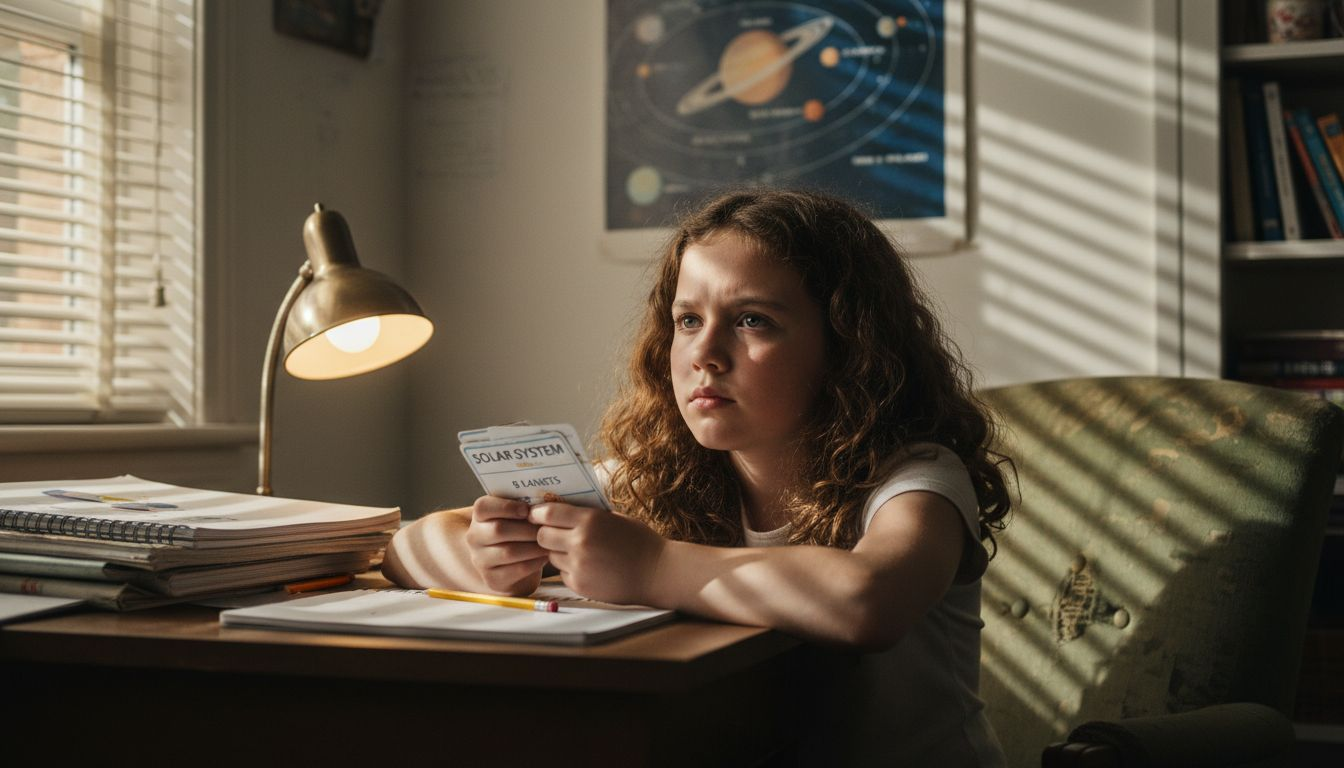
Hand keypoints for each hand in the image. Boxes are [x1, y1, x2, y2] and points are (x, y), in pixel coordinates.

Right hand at [465, 496, 548, 594]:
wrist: (514, 564)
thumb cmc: (519, 533)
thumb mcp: (516, 517)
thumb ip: (523, 506)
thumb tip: (545, 502)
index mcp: (479, 517)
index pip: (483, 507)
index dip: (506, 506)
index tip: (527, 510)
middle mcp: (474, 538)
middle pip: (498, 530)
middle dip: (527, 529)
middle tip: (547, 528)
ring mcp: (481, 561)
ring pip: (509, 552)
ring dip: (533, 546)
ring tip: (549, 542)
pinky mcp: (493, 579)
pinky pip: (517, 569)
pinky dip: (535, 562)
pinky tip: (545, 556)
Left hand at [529, 502, 666, 604]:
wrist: (658, 573)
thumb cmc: (641, 542)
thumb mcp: (615, 518)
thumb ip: (588, 515)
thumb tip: (561, 508)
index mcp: (590, 520)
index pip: (548, 513)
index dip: (538, 513)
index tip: (536, 514)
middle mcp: (580, 542)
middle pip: (542, 536)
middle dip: (545, 534)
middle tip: (554, 533)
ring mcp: (578, 566)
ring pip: (551, 556)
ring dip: (558, 553)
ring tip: (579, 551)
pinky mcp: (580, 585)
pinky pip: (563, 573)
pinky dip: (570, 569)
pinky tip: (589, 567)